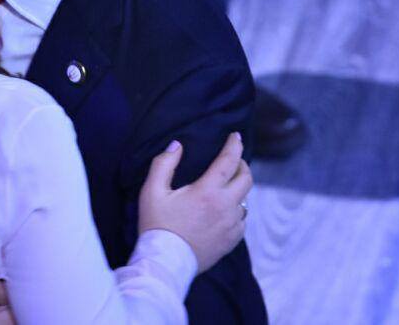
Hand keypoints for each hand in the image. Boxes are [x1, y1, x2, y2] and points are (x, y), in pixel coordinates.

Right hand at [138, 132, 250, 271]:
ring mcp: (231, 225)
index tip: (236, 136)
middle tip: (232, 161)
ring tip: (225, 188)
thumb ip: (164, 164)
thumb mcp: (152, 191)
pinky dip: (236, 211)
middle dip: (242, 165)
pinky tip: (224, 211)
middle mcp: (225, 207)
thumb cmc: (157, 225)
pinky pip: (241, 220)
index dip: (234, 146)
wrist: (166, 262)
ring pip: (244, 201)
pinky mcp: (231, 241)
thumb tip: (177, 145)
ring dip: (237, 190)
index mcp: (207, 191)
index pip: (229, 161)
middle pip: (246, 179)